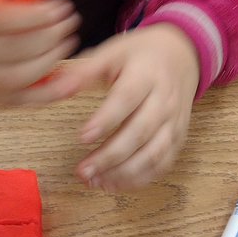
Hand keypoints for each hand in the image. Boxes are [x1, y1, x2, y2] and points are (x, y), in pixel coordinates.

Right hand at [0, 0, 80, 101]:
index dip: (37, 16)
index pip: (2, 21)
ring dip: (50, 64)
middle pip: (13, 52)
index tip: (61, 7)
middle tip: (70, 24)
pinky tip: (65, 82)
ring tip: (68, 45)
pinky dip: (44, 94)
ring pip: (16, 80)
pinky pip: (14, 101)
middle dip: (50, 38)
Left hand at [63, 24, 199, 191]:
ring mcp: (174, 121)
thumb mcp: (112, 52)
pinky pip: (163, 163)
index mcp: (146, 74)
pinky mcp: (178, 137)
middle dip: (111, 155)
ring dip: (125, 173)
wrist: (182, 55)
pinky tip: (115, 184)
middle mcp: (164, 100)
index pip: (127, 98)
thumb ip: (84, 71)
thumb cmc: (141, 55)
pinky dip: (141, 178)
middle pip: (140, 132)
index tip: (82, 137)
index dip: (106, 120)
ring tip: (96, 182)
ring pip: (154, 153)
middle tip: (83, 170)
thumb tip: (55, 87)